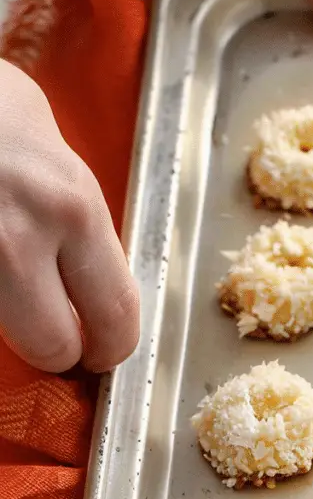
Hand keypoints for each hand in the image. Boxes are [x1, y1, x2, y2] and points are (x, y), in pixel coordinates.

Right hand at [0, 60, 138, 372]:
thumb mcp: (50, 148)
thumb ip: (74, 216)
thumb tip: (88, 272)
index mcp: (72, 209)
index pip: (115, 313)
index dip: (113, 344)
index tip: (105, 350)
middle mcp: (19, 240)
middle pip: (53, 346)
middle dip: (55, 348)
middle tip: (53, 334)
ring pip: (3, 333)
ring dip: (10, 322)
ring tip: (12, 291)